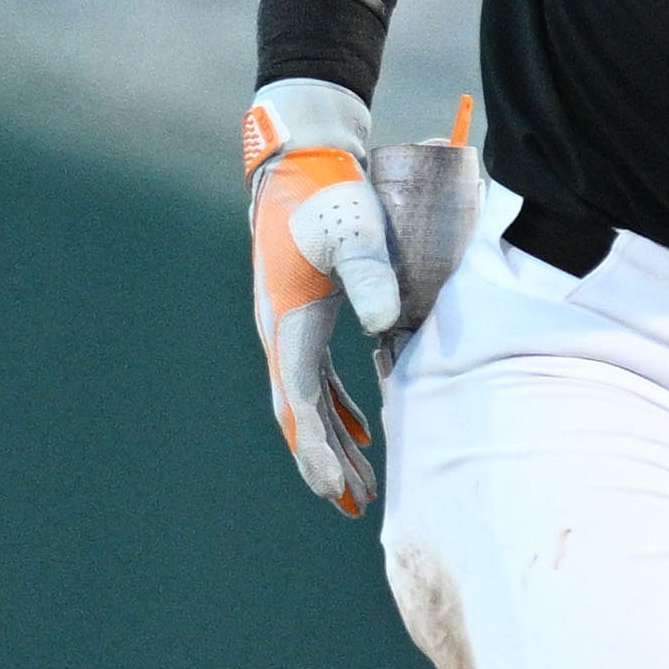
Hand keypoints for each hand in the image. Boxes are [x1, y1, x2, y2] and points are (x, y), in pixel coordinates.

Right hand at [245, 80, 401, 515]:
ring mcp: (290, 329)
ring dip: (333, 444)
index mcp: (289, 321)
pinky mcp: (306, 319)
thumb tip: (387, 324)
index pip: (299, 399)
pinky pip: (319, 380)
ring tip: (360, 488)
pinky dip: (339, 411)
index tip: (335, 485)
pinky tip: (360, 434)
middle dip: (322, 461)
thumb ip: (372, 274)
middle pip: (299, 414)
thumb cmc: (330, 194)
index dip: (317, 445)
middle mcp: (281, 333)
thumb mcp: (354, 231)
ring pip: (309, 403)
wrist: (302, 162)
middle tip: (350, 506)